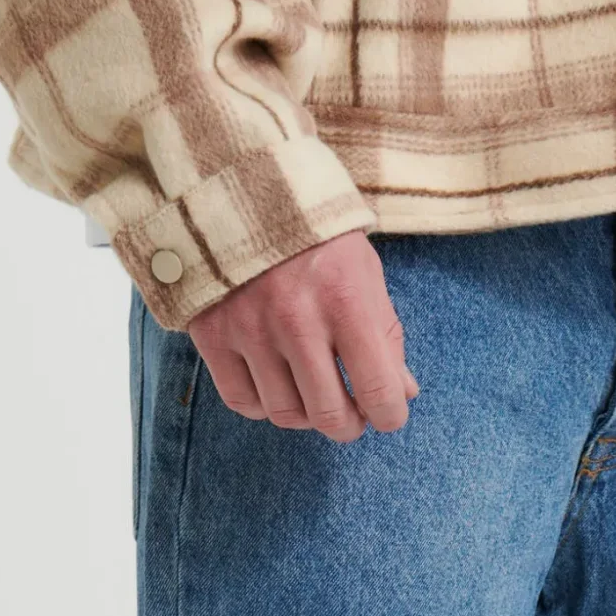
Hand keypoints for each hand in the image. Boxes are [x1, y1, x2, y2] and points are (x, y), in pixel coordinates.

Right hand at [188, 230, 418, 438]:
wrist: (240, 190)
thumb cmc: (314, 236)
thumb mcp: (363, 272)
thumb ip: (384, 334)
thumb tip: (402, 393)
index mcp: (344, 301)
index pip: (378, 389)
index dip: (390, 416)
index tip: (388, 414)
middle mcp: (296, 320)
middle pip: (328, 414)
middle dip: (348, 426)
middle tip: (351, 416)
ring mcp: (250, 329)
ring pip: (284, 414)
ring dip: (306, 417)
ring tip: (313, 397)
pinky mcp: (213, 334)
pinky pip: (242, 401)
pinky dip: (263, 406)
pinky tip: (276, 386)